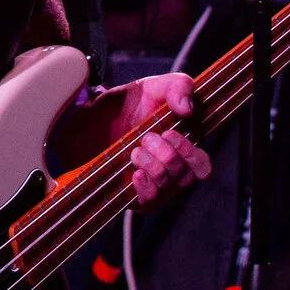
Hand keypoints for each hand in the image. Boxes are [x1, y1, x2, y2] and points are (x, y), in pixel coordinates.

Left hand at [54, 72, 211, 207]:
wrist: (87, 121)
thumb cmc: (126, 106)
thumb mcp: (151, 87)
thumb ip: (176, 86)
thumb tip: (187, 109)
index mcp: (183, 148)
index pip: (202, 165)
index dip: (191, 153)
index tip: (169, 133)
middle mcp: (172, 171)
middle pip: (186, 175)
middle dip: (167, 154)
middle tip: (145, 138)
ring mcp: (153, 185)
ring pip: (168, 187)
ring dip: (153, 166)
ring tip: (135, 151)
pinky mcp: (134, 196)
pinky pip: (149, 202)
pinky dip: (145, 188)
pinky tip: (135, 174)